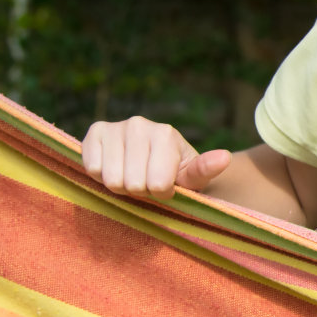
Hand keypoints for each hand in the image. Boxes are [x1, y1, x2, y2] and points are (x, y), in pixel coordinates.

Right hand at [82, 116, 231, 201]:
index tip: (167, 185)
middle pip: (132, 183)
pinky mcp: (94, 132)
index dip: (161, 193)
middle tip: (147, 181)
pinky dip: (102, 176)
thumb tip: (224, 158)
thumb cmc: (176, 173)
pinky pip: (92, 169)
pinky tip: (115, 168)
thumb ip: (206, 170)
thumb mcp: (194, 177)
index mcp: (166, 134)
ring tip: (132, 175)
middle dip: (140, 190)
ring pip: (112, 179)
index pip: (157, 184)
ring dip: (121, 186)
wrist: (153, 161)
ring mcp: (114, 126)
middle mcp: (139, 124)